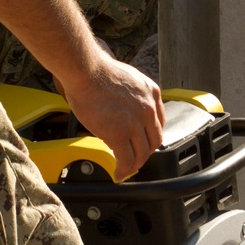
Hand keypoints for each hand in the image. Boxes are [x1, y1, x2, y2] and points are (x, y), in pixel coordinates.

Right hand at [60, 51, 163, 181]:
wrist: (86, 70)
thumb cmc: (96, 71)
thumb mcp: (127, 78)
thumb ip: (131, 94)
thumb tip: (122, 106)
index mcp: (152, 93)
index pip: (158, 122)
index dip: (149, 136)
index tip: (142, 141)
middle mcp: (148, 109)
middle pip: (153, 140)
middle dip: (144, 152)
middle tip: (134, 158)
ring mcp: (135, 123)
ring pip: (141, 153)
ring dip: (134, 165)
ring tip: (126, 169)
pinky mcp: (119, 134)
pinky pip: (126, 160)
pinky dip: (123, 170)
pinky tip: (118, 174)